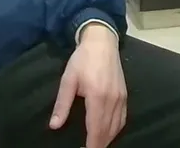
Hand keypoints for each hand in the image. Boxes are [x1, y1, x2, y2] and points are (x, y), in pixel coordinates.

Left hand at [50, 24, 126, 147]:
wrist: (102, 42)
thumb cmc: (82, 60)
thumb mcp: (68, 80)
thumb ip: (62, 104)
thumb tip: (54, 125)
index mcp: (97, 97)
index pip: (96, 129)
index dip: (92, 144)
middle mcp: (112, 100)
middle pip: (108, 131)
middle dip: (99, 144)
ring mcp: (121, 98)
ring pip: (117, 127)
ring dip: (107, 139)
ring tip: (96, 145)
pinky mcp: (124, 95)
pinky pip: (122, 119)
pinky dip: (116, 129)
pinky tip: (108, 133)